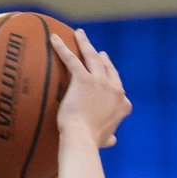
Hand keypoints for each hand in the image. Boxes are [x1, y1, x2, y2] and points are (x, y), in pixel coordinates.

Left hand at [51, 29, 131, 147]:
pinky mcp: (83, 80)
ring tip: (79, 34)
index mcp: (122, 104)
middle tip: (97, 51)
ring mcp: (100, 83)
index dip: (113, 78)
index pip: (118, 87)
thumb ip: (109, 137)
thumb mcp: (105, 140)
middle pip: (107, 68)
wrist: (81, 139)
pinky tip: (54, 38)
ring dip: (85, 43)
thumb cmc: (90, 143)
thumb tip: (112, 141)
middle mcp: (115, 90)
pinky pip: (71, 59)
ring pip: (92, 57)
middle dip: (102, 58)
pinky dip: (62, 48)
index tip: (108, 71)